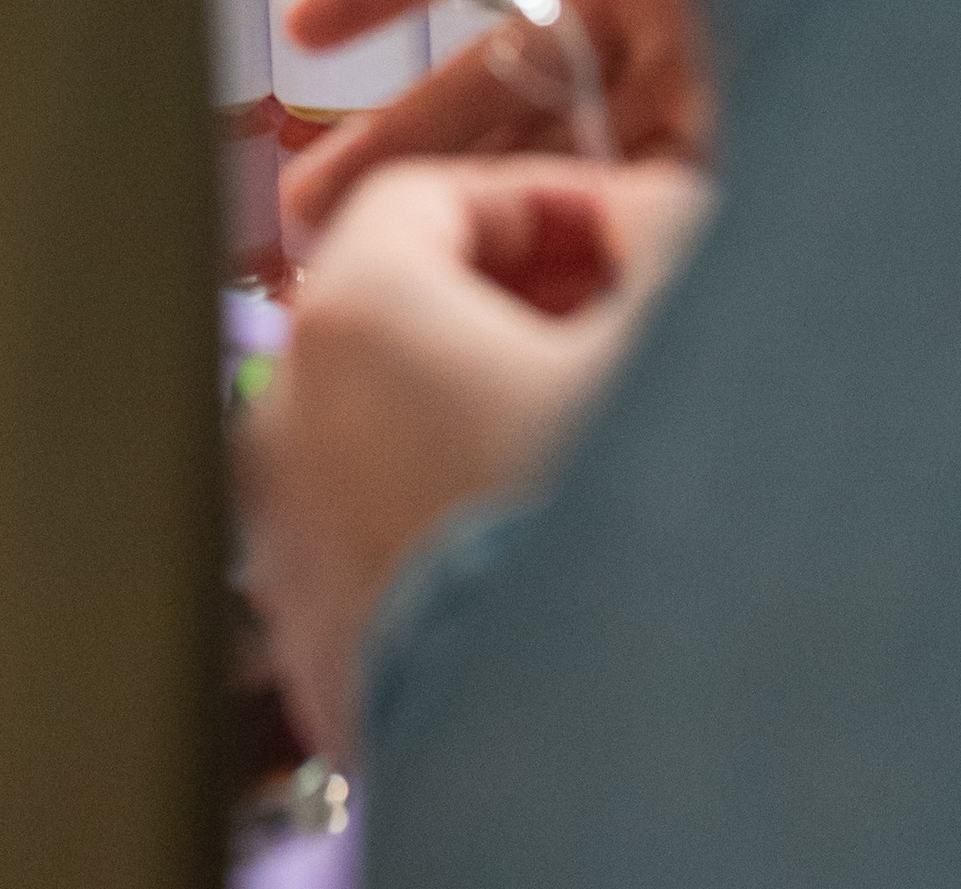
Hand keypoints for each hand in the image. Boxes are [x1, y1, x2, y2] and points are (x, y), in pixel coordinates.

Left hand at [242, 156, 704, 762]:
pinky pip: (376, 531)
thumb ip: (655, 222)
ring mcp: (285, 546)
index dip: (541, 200)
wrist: (596, 764)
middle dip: (519, 300)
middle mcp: (283, 421)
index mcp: (352, 322)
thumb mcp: (677, 332)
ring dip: (484, 402)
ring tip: (595, 432)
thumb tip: (636, 210)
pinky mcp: (313, 649)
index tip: (620, 234)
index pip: (428, 195)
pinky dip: (447, 503)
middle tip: (621, 322)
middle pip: (400, 306)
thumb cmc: (625, 535)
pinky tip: (546, 527)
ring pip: (386, 421)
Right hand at [282, 0, 809, 233]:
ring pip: (555, 154)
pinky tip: (507, 314)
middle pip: (499, 70)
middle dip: (400, 141)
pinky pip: (641, 215)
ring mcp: (711, 81)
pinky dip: (571, 257)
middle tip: (298, 213)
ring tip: (366, 285)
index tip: (304, 31)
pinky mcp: (759, 163)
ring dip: (465, 213)